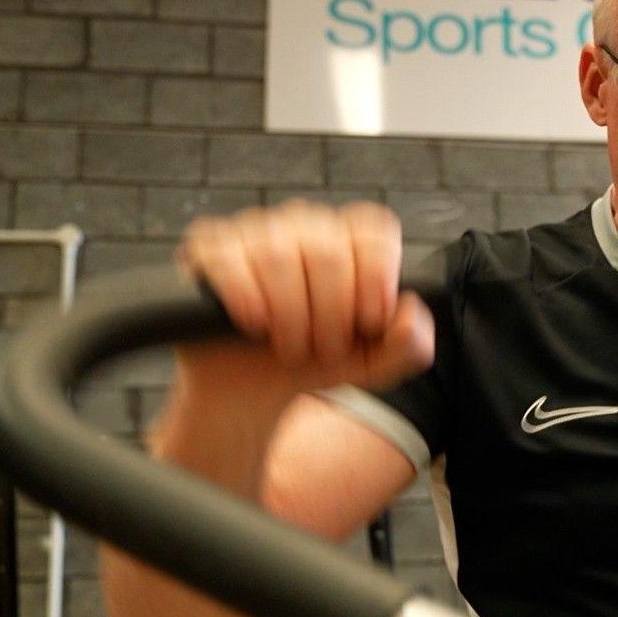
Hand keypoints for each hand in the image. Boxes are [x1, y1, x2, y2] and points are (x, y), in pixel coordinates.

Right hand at [173, 200, 434, 403]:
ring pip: (278, 255)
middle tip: (323, 348)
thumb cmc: (314, 363)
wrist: (252, 392)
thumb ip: (409, 343)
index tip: (369, 321)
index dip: (376, 277)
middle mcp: (303, 225)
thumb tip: (409, 309)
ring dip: (290, 316)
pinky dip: (247, 299)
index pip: (373, 229)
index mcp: (348, 239)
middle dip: (331, 314)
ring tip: (290, 346)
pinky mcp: (208, 248)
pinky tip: (255, 325)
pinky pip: (229, 258)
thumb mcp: (373, 364)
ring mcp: (253, 231)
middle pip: (328, 249)